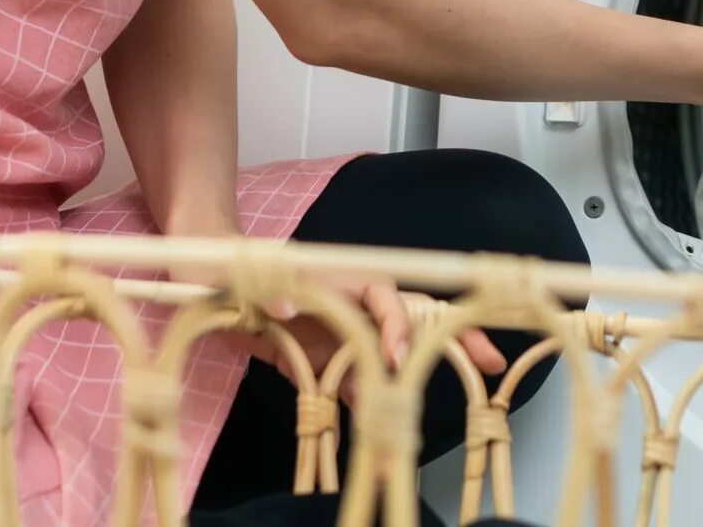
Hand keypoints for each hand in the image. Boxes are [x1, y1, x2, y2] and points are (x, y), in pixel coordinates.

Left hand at [239, 278, 508, 393]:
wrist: (212, 286)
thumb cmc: (237, 269)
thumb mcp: (249, 275)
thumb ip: (267, 287)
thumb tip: (284, 304)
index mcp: (341, 278)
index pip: (384, 294)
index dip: (396, 323)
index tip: (395, 354)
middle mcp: (351, 305)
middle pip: (411, 317)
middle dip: (451, 336)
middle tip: (490, 361)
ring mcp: (342, 334)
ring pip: (389, 358)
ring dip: (410, 384)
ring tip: (432, 414)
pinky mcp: (325, 360)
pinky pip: (356, 384)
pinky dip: (370, 406)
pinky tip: (381, 432)